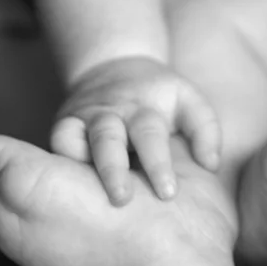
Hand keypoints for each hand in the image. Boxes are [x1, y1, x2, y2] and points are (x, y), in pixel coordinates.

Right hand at [51, 56, 220, 204]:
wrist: (115, 66)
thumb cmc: (161, 96)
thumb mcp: (190, 101)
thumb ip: (206, 131)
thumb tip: (210, 165)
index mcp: (145, 109)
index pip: (151, 135)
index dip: (158, 165)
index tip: (168, 193)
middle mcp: (112, 113)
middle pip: (108, 139)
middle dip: (113, 170)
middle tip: (122, 199)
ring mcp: (84, 118)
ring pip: (73, 140)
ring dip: (80, 168)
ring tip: (84, 199)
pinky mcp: (64, 125)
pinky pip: (56, 142)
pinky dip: (57, 161)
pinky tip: (63, 187)